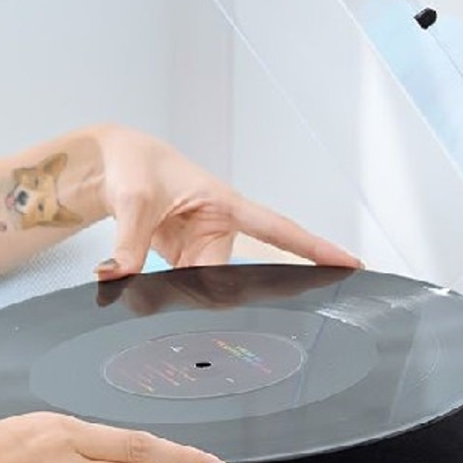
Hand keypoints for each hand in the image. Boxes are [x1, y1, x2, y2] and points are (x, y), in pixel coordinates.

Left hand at [88, 124, 360, 278]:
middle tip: (171, 298)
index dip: (315, 249)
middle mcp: (220, 229)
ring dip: (181, 297)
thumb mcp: (133, 201)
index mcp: (224, 204)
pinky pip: (185, 288)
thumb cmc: (135, 164)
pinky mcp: (182, 260)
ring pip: (205, 289)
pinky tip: (151, 296)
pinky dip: (168, 296)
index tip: (350, 264)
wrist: (112, 164)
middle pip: (229, 278)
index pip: (279, 230)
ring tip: (147, 290)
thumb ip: (129, 243)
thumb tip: (119, 277)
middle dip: (205, 294)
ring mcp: (201, 247)